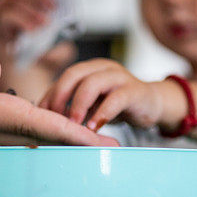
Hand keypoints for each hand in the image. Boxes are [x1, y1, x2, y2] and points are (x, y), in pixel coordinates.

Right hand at [0, 20, 115, 146]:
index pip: (30, 122)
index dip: (67, 132)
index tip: (97, 143)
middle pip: (36, 137)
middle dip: (75, 144)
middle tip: (114, 150)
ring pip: (28, 137)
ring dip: (62, 142)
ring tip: (97, 145)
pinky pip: (16, 131)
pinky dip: (43, 133)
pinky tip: (60, 133)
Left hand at [39, 59, 167, 130]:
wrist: (152, 105)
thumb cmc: (118, 105)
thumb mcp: (93, 104)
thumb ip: (75, 106)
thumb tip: (48, 121)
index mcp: (90, 69)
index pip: (65, 77)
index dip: (52, 95)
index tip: (44, 115)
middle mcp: (103, 69)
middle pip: (74, 74)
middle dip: (61, 96)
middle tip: (56, 118)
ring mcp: (120, 77)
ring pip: (93, 83)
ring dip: (79, 104)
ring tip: (74, 123)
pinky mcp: (135, 91)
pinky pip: (116, 99)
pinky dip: (102, 113)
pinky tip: (94, 127)